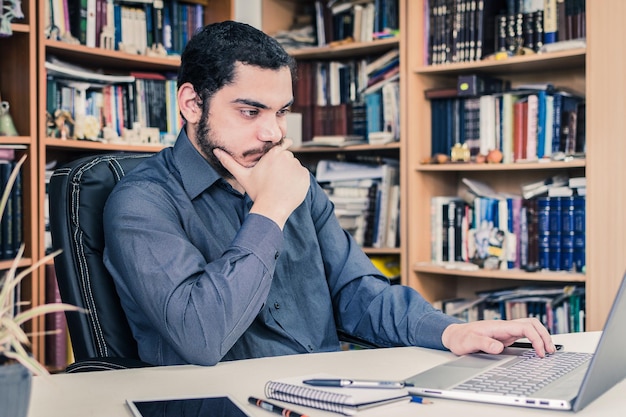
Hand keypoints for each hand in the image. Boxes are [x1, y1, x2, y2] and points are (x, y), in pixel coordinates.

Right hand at [213, 139, 309, 228]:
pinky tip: (289, 189)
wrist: (271, 208)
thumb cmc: (257, 192)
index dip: (283, 149)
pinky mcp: (306, 176)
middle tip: (276, 180)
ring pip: (296, 167)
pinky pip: (303, 176)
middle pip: (288, 158)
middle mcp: (287, 157)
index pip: (283, 145)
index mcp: (273, 154)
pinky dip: (299, 181)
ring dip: (291, 174)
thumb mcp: (243, 176)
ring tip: (282, 186)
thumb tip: (215, 151)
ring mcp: (297, 167)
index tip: (283, 153)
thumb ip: (230, 162)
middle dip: (284, 166)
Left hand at [441, 318, 556, 356]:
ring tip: (548, 350)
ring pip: (529, 327)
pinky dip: (534, 340)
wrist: (454, 335)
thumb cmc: (460, 338)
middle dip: (544, 335)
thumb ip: (483, 343)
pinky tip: (537, 349)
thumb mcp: (468, 342)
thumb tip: (499, 347)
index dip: (536, 338)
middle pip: (531, 324)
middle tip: (550, 351)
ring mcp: (505, 331)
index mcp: (498, 326)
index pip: (524, 327)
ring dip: (541, 336)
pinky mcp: (505, 337)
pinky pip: (524, 335)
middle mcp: (504, 327)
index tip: (540, 352)